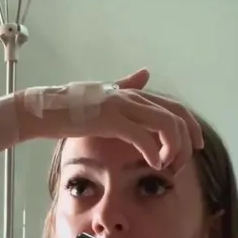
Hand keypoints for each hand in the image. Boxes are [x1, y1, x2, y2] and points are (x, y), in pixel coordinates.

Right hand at [18, 69, 204, 171]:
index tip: (195, 145)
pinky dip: (153, 152)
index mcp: (133, 93)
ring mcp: (121, 106)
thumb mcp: (103, 92)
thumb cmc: (69, 106)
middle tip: (184, 161)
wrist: (41, 110)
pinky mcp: (109, 119)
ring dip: (174, 148)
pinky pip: (142, 136)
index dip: (190, 126)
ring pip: (166, 124)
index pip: (174, 106)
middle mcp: (131, 96)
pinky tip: (153, 164)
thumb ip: (125, 85)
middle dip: (188, 140)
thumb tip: (145, 73)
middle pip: (177, 115)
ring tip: (167, 165)